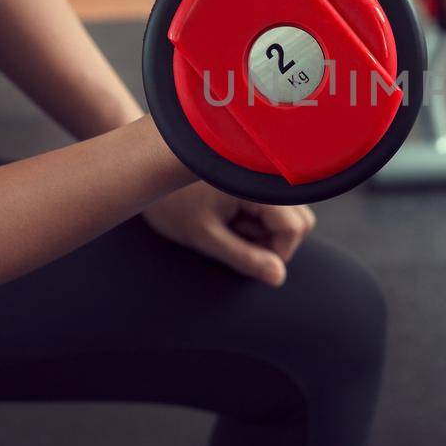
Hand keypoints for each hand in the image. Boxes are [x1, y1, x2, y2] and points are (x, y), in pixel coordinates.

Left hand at [142, 183, 315, 285]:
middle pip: (300, 221)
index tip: (244, 257)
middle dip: (274, 241)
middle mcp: (267, 174)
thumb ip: (244, 258)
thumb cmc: (171, 202)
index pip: (295, 228)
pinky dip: (259, 217)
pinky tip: (230, 214)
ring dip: (266, 230)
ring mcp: (263, 175)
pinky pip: (275, 204)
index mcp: (258, 183)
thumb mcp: (206, 236)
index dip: (276, 253)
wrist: (145, 168)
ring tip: (230, 225)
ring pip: (290, 213)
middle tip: (235, 240)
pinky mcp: (255, 177)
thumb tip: (278, 278)